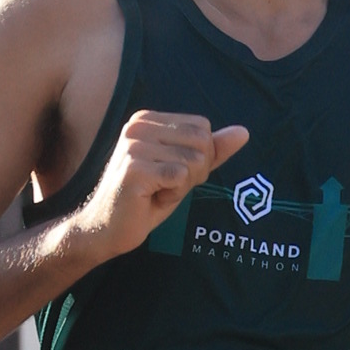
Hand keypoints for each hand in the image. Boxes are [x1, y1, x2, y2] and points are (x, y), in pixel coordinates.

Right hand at [84, 110, 248, 257]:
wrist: (106, 230)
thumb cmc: (145, 200)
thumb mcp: (183, 171)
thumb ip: (212, 150)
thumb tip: (243, 132)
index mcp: (148, 119)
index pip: (202, 128)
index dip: (200, 158)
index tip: (171, 174)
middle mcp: (138, 125)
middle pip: (202, 141)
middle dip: (195, 172)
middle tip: (165, 186)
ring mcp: (134, 145)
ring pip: (193, 161)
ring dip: (182, 186)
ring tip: (156, 192)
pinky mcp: (134, 168)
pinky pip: (179, 177)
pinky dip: (172, 195)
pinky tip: (150, 199)